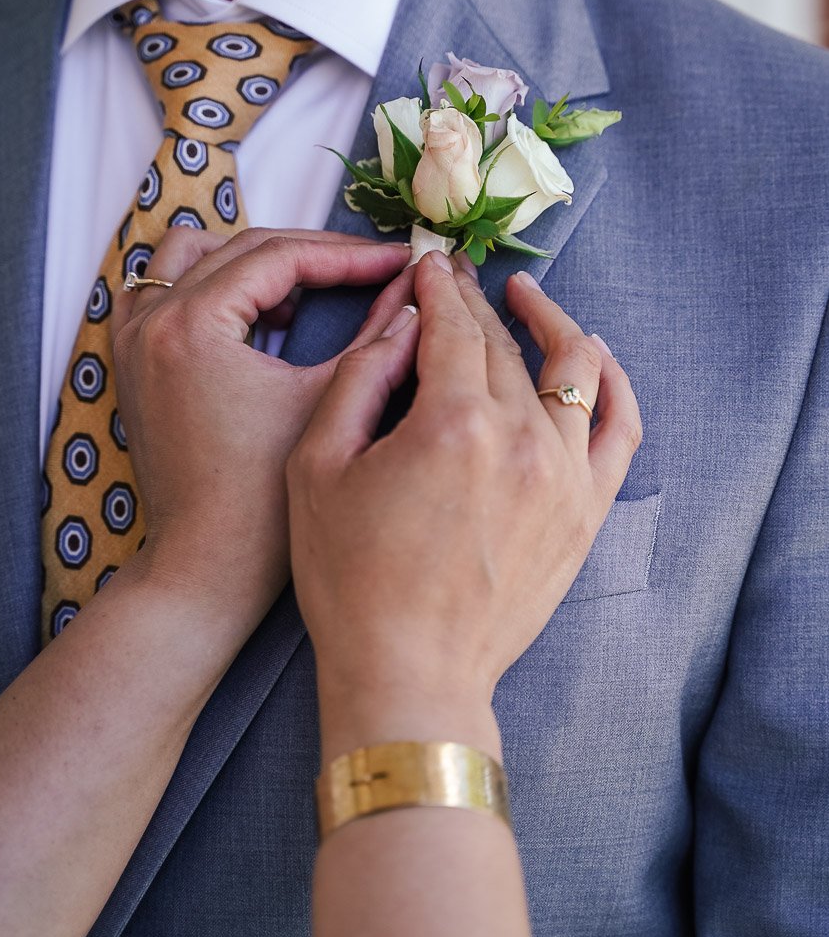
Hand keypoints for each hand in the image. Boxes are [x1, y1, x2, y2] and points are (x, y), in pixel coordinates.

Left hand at [111, 227, 412, 636]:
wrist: (206, 566)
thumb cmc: (264, 501)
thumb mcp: (327, 403)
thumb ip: (374, 335)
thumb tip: (412, 286)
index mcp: (193, 326)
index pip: (281, 257)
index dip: (348, 255)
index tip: (397, 260)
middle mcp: (151, 322)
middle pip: (240, 247)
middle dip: (312, 255)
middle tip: (371, 269)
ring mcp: (133, 341)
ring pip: (190, 256)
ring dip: (250, 260)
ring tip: (303, 292)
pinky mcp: (132, 364)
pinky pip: (161, 291)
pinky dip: (206, 285)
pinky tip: (251, 315)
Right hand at [287, 254, 641, 759]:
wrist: (410, 674)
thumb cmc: (349, 579)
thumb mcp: (316, 469)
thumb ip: (360, 380)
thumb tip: (405, 324)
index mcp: (452, 424)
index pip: (453, 325)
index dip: (437, 286)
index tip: (428, 262)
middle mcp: (521, 439)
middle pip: (503, 345)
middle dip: (476, 302)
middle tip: (456, 277)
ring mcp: (565, 476)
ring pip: (571, 369)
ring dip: (550, 322)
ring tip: (526, 298)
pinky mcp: (586, 512)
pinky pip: (620, 428)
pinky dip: (612, 382)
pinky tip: (592, 356)